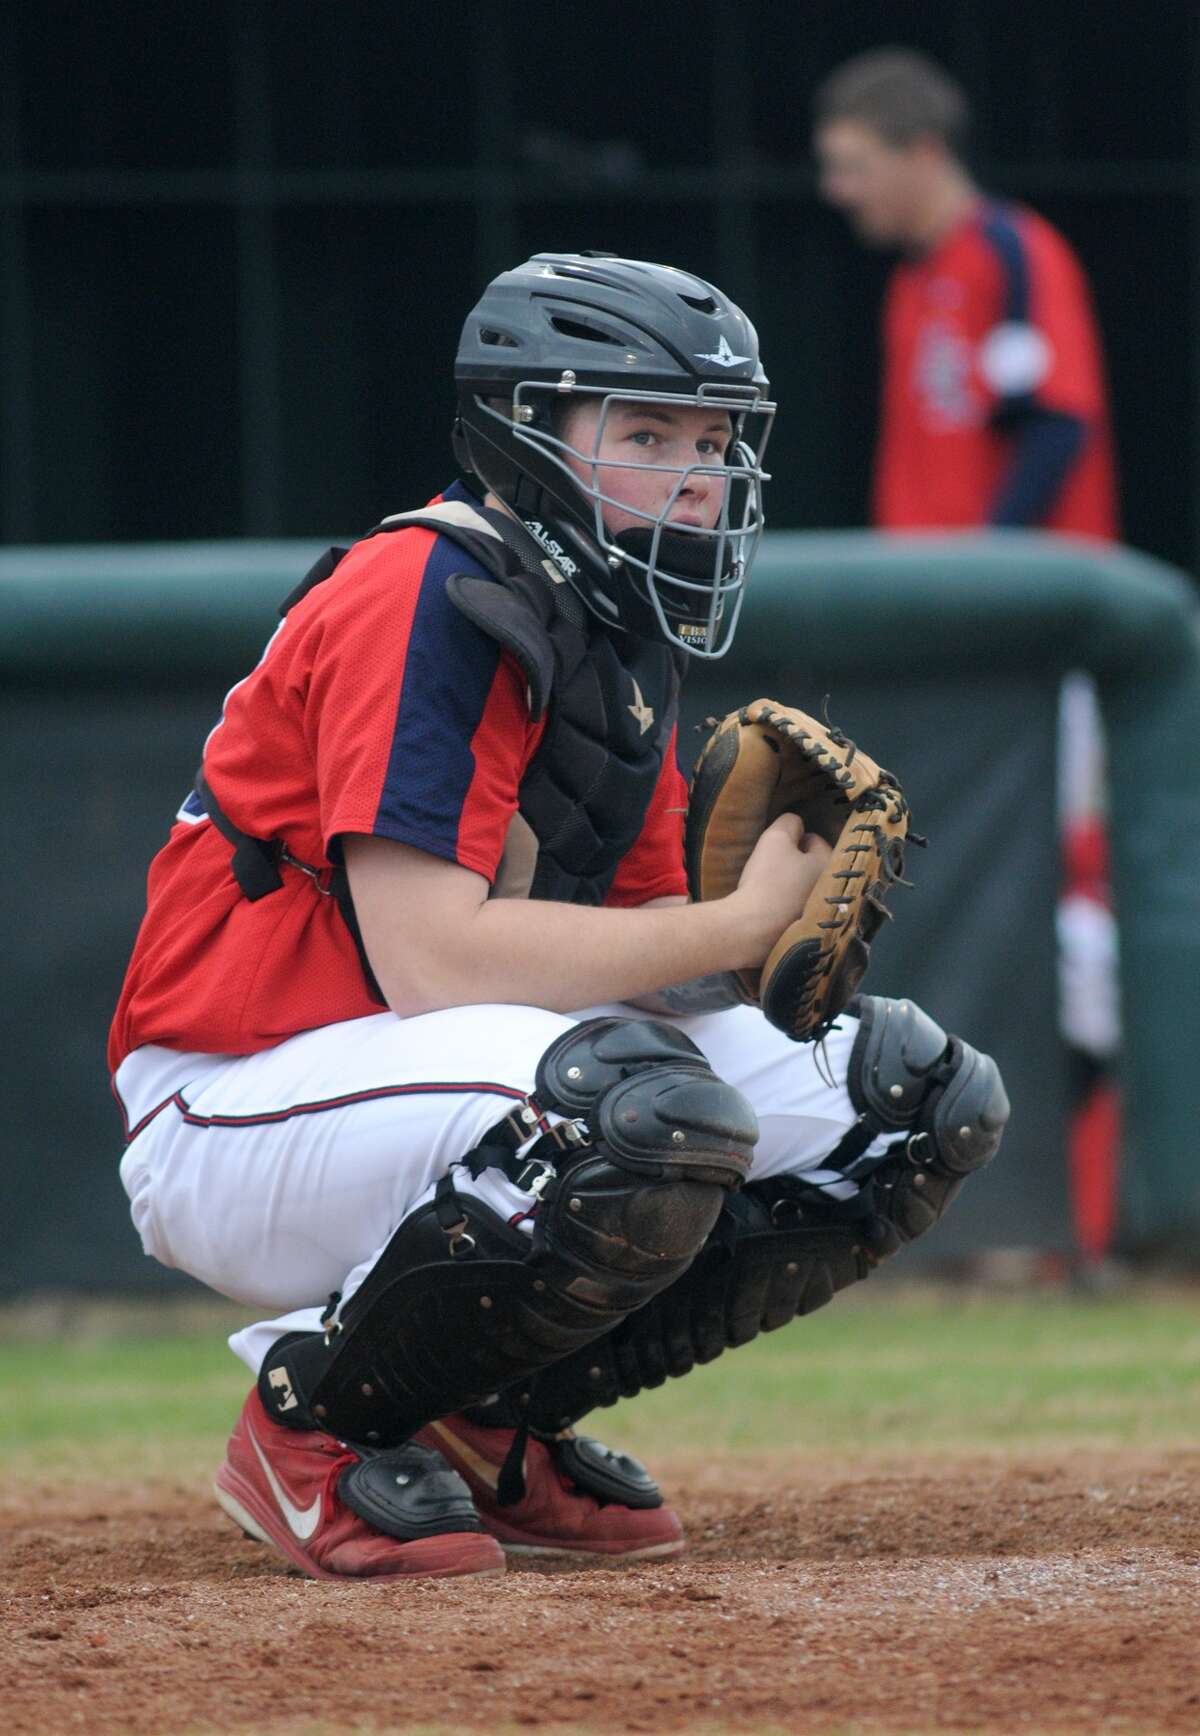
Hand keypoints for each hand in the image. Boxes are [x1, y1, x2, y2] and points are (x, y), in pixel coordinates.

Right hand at [730, 813, 832, 966]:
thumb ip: (789, 823)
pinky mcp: (807, 932)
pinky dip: (785, 906)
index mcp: (832, 865)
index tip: (776, 848)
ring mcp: (821, 914)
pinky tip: (769, 907)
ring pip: (803, 888)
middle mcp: (833, 890)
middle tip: (772, 866)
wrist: (753, 930)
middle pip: (811, 866)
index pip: (815, 840)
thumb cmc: (768, 880)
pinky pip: (795, 909)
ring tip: (768, 887)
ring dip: (790, 884)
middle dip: (795, 863)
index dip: (792, 840)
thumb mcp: (775, 839)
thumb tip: (796, 826)